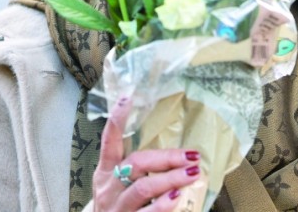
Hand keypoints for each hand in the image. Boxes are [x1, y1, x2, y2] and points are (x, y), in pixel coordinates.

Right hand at [91, 96, 200, 210]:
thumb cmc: (117, 208)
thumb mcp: (117, 186)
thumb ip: (136, 170)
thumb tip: (172, 154)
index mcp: (105, 172)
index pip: (109, 142)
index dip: (117, 120)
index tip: (127, 98)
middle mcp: (108, 187)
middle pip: (137, 163)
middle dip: (167, 158)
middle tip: (191, 155)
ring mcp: (117, 207)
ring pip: (144, 187)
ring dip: (171, 179)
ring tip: (192, 173)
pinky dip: (164, 205)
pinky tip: (177, 197)